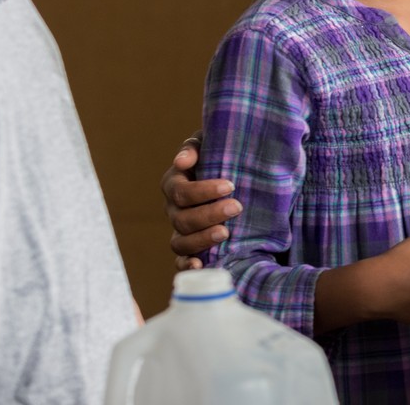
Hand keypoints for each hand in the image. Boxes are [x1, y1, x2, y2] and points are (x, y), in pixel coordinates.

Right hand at [162, 135, 241, 270]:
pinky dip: (186, 265)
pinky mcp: (189, 248)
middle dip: (209, 214)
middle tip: (236, 207)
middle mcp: (173, 209)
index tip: (230, 186)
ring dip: (201, 239)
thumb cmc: (221, 156)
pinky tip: (200, 265)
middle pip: (182, 218)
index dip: (203, 191)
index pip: (180, 191)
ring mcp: (180, 231)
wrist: (236, 178)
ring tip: (226, 232)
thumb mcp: (210, 144)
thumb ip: (195, 147)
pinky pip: (180, 262)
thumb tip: (183, 161)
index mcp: (175, 183)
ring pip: (180, 242)